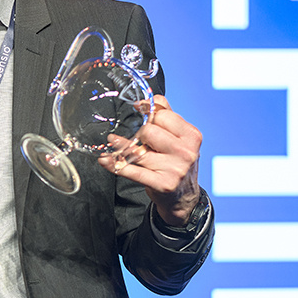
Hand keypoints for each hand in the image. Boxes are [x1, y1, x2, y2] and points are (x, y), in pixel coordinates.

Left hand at [100, 95, 201, 225]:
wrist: (184, 197)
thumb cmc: (177, 162)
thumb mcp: (181, 138)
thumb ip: (167, 116)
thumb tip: (146, 100)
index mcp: (191, 136)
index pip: (163, 115)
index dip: (148, 113)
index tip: (139, 110)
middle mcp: (186, 152)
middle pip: (149, 131)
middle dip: (138, 132)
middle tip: (135, 138)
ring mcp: (175, 169)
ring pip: (137, 150)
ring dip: (120, 146)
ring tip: (111, 142)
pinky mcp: (162, 184)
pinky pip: (132, 171)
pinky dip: (115, 165)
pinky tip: (106, 160)